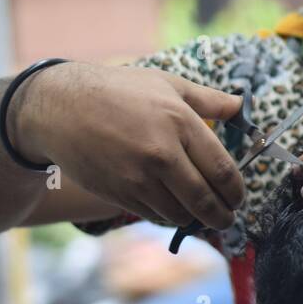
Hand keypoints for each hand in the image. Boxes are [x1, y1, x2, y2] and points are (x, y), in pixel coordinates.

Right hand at [14, 62, 246, 228]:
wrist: (61, 108)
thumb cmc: (119, 91)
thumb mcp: (168, 84)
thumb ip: (210, 100)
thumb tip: (241, 105)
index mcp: (180, 123)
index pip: (223, 170)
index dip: (237, 191)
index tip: (239, 197)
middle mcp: (162, 154)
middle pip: (205, 200)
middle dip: (223, 215)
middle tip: (228, 218)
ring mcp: (138, 177)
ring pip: (181, 214)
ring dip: (196, 220)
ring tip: (203, 215)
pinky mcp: (119, 193)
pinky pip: (154, 215)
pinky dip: (169, 217)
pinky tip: (175, 209)